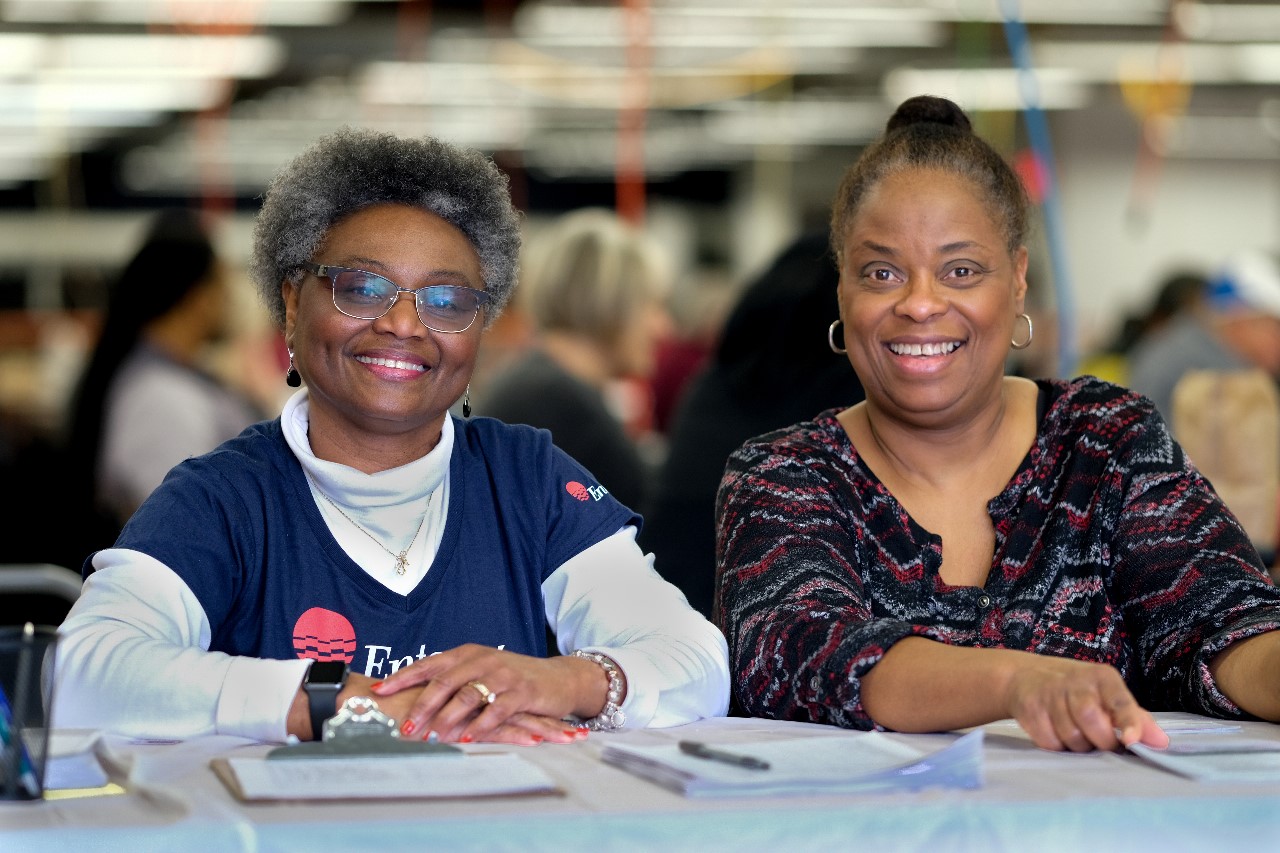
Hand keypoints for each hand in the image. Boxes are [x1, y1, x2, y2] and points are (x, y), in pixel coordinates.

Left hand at [370, 644, 605, 744]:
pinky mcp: (521, 691)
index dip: (402, 677)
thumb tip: (414, 700)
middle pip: (443, 681)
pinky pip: (496, 710)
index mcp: (467, 654)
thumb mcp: (482, 673)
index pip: (428, 664)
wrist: (560, 678)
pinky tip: (466, 739)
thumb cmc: (514, 679)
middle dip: (420, 706)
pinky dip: (479, 726)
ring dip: (446, 719)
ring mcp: (502, 674)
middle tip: (403, 728)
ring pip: (467, 695)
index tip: (377, 692)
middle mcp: (482, 660)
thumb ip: (454, 682)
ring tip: (431, 739)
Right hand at [1003, 656, 1168, 751]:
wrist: (1025, 675)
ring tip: (1079, 736)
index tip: (1132, 741)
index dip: (1127, 721)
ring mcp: (1049, 694)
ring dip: (1079, 746)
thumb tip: (1162, 742)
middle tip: (1103, 744)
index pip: (1118, 700)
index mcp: (1102, 677)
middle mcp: (1075, 681)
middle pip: (1092, 720)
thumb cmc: (1077, 689)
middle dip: (1101, 741)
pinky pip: (1050, 742)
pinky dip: (1057, 746)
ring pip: (1071, 736)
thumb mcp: (1107, 694)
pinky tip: (1058, 734)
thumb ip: (1135, 718)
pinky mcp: (1030, 709)